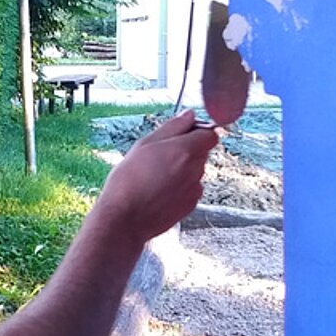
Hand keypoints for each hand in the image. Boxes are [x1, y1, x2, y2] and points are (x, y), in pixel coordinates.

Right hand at [94, 110, 217, 244]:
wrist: (124, 218)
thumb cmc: (128, 181)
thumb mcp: (144, 144)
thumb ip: (172, 127)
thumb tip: (188, 116)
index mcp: (186, 151)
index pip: (210, 134)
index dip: (198, 131)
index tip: (183, 133)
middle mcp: (195, 170)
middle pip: (202, 152)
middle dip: (187, 149)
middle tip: (161, 155)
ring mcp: (194, 189)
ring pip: (195, 171)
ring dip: (182, 169)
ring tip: (156, 175)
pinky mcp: (190, 205)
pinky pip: (190, 188)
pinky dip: (180, 187)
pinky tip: (159, 190)